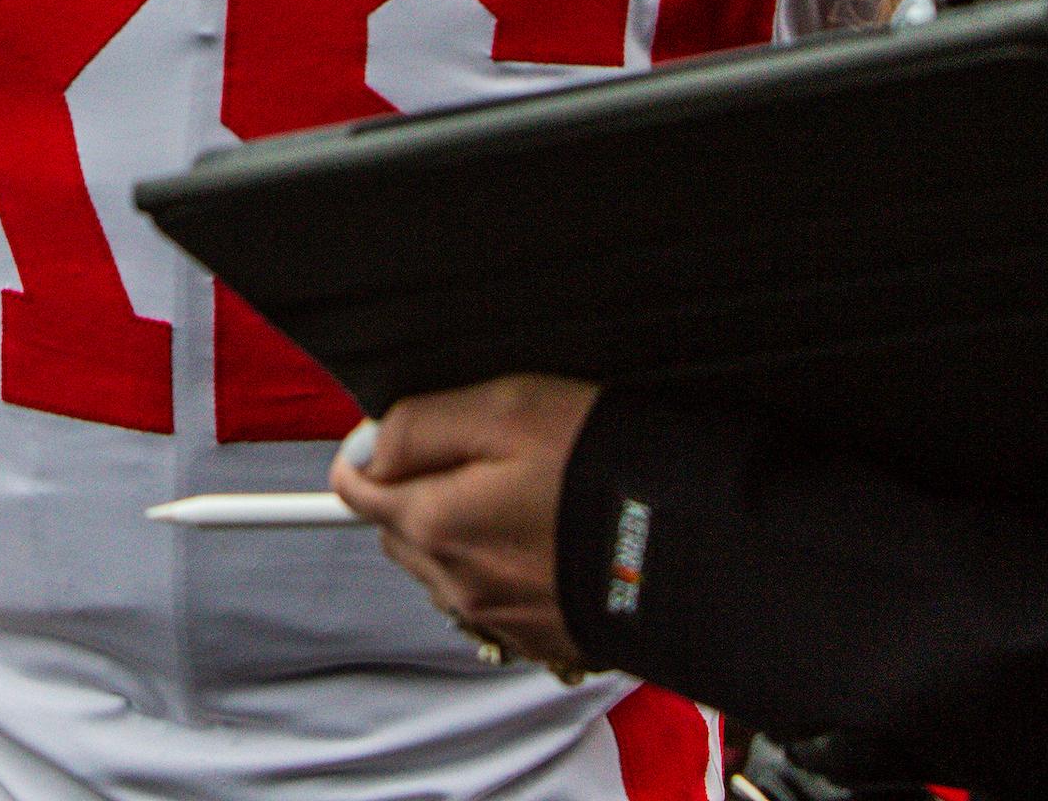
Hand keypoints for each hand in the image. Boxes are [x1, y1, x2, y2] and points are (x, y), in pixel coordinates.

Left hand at [329, 374, 599, 673]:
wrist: (691, 550)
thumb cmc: (603, 473)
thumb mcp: (507, 409)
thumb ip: (421, 425)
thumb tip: (368, 443)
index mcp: (436, 524)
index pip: (357, 489)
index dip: (375, 448)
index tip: (402, 431)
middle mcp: (456, 584)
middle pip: (399, 529)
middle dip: (420, 489)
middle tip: (480, 454)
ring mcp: (499, 618)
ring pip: (445, 567)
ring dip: (462, 531)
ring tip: (523, 494)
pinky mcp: (541, 638)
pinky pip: (493, 598)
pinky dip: (505, 566)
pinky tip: (548, 535)